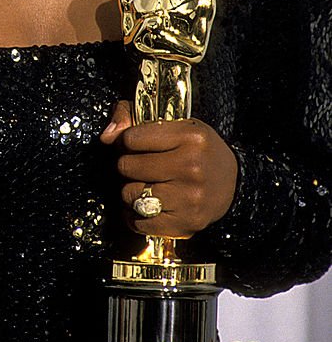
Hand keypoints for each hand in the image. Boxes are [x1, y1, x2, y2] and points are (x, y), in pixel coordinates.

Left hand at [100, 101, 237, 236]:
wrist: (234, 184)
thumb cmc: (198, 151)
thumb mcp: (176, 124)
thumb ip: (134, 118)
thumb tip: (107, 137)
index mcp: (190, 137)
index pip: (132, 138)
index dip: (127, 141)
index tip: (135, 145)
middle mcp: (191, 167)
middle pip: (127, 167)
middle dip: (128, 166)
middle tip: (141, 166)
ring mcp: (189, 197)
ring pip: (130, 195)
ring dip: (132, 191)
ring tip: (146, 185)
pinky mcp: (186, 223)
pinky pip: (140, 222)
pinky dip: (135, 216)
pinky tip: (146, 207)